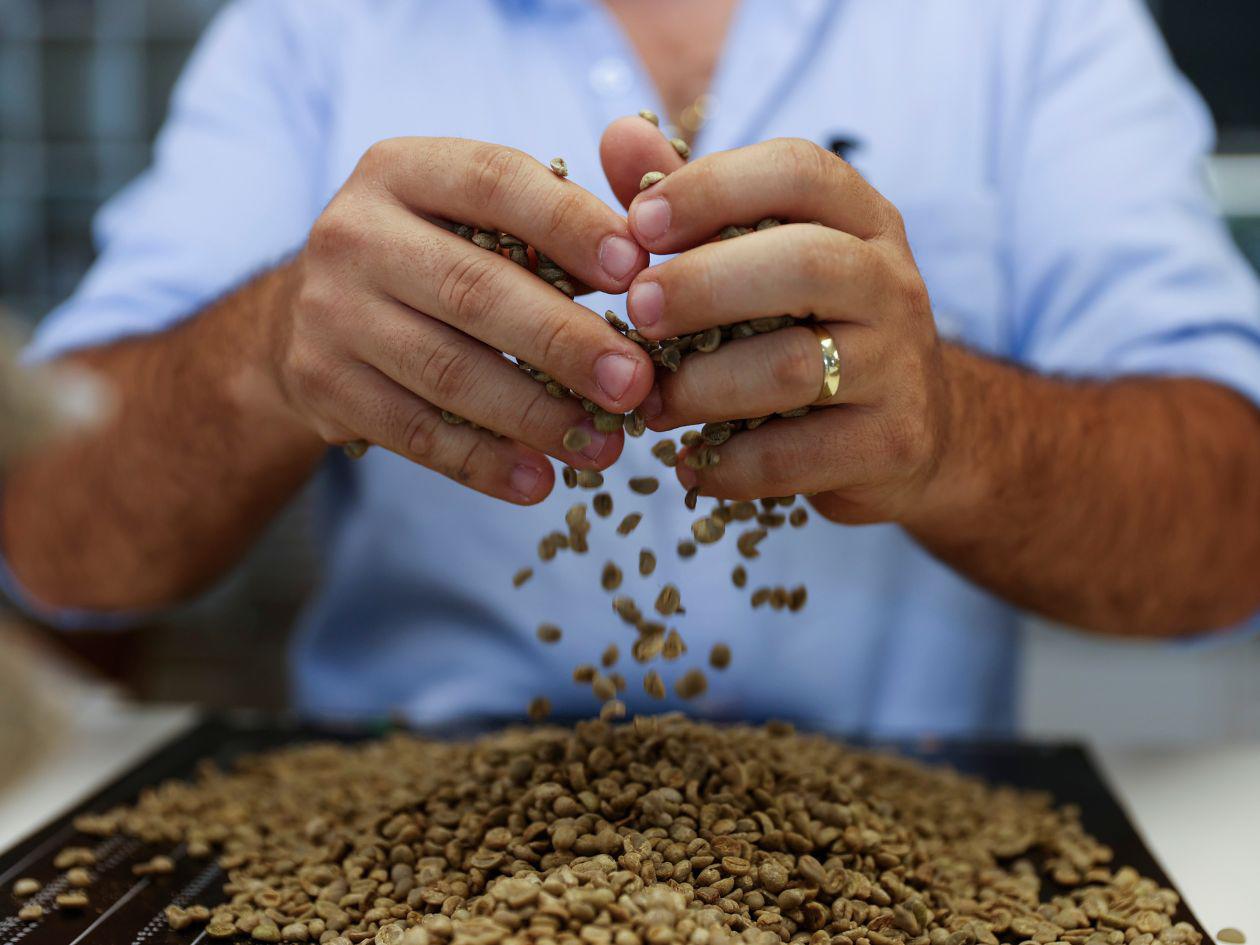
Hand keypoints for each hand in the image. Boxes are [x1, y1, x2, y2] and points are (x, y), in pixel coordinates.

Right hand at [265, 137, 654, 503]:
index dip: (569, 225)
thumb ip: (567, 210)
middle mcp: (354, 231)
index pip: (495, 182)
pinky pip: (413, 431)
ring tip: (604, 447)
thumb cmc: (439, 259)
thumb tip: (648, 234)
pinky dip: (482, 463)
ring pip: (447, 371)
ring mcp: (329, 311)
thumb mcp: (482, 216)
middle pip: (473, 289)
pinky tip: (538, 481)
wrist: (314, 314)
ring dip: (535, 416)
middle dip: (564, 342)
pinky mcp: (320, 383)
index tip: (635, 272)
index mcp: (404, 169)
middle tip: (635, 384)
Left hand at [602, 125, 954, 524]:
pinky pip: (793, 457)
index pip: (797, 171)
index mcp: (860, 219)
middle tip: (636, 313)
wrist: (913, 432)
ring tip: (649, 403)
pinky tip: (688, 462)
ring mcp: (900, 366)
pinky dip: (725, 465)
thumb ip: (695, 201)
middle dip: (701, 285)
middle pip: (801, 263)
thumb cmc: (810, 329)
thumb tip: (619, 133)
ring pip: (791, 367)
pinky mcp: (893, 443)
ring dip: (700, 387)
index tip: (638, 224)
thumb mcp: (766, 257)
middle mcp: (892, 282)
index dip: (712, 187)